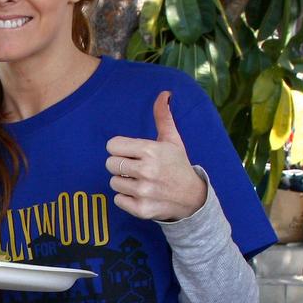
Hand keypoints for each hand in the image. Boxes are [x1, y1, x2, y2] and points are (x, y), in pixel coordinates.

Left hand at [105, 91, 206, 221]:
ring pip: (113, 182)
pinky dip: (126, 198)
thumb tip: (164, 93)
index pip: (112, 146)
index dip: (119, 148)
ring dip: (124, 182)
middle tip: (134, 168)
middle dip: (120, 165)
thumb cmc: (178, 165)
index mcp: (150, 150)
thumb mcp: (172, 140)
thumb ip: (163, 117)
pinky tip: (141, 194)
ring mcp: (143, 191)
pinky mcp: (141, 209)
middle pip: (110, 164)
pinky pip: (118, 199)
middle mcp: (146, 170)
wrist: (192, 198)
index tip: (130, 153)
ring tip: (140, 181)